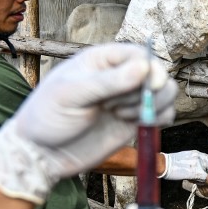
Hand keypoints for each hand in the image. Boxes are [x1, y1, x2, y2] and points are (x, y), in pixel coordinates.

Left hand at [0, 44, 176, 202]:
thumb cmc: (47, 117)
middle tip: (117, 107)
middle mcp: (119, 77)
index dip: (150, 68)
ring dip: (154, 105)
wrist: (41, 155)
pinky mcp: (134, 122)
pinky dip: (161, 119)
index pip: (139, 54)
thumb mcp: (71, 95)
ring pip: (166, 93)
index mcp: (102, 61)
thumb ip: (108, 82)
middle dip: (147, 92)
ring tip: (123, 116)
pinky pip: (164, 114)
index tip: (148, 85)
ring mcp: (128, 100)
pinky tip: (137, 125)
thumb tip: (144, 68)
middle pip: (157, 73)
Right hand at [159, 150, 207, 180]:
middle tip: (199, 174)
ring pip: (207, 171)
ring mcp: (199, 164)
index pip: (207, 158)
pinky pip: (204, 178)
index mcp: (195, 153)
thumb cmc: (171, 162)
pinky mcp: (197, 172)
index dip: (205, 165)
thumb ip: (193, 160)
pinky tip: (193, 181)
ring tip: (195, 178)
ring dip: (203, 175)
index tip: (201, 169)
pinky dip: (200, 181)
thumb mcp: (185, 156)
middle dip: (205, 170)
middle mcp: (199, 157)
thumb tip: (196, 166)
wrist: (165, 164)